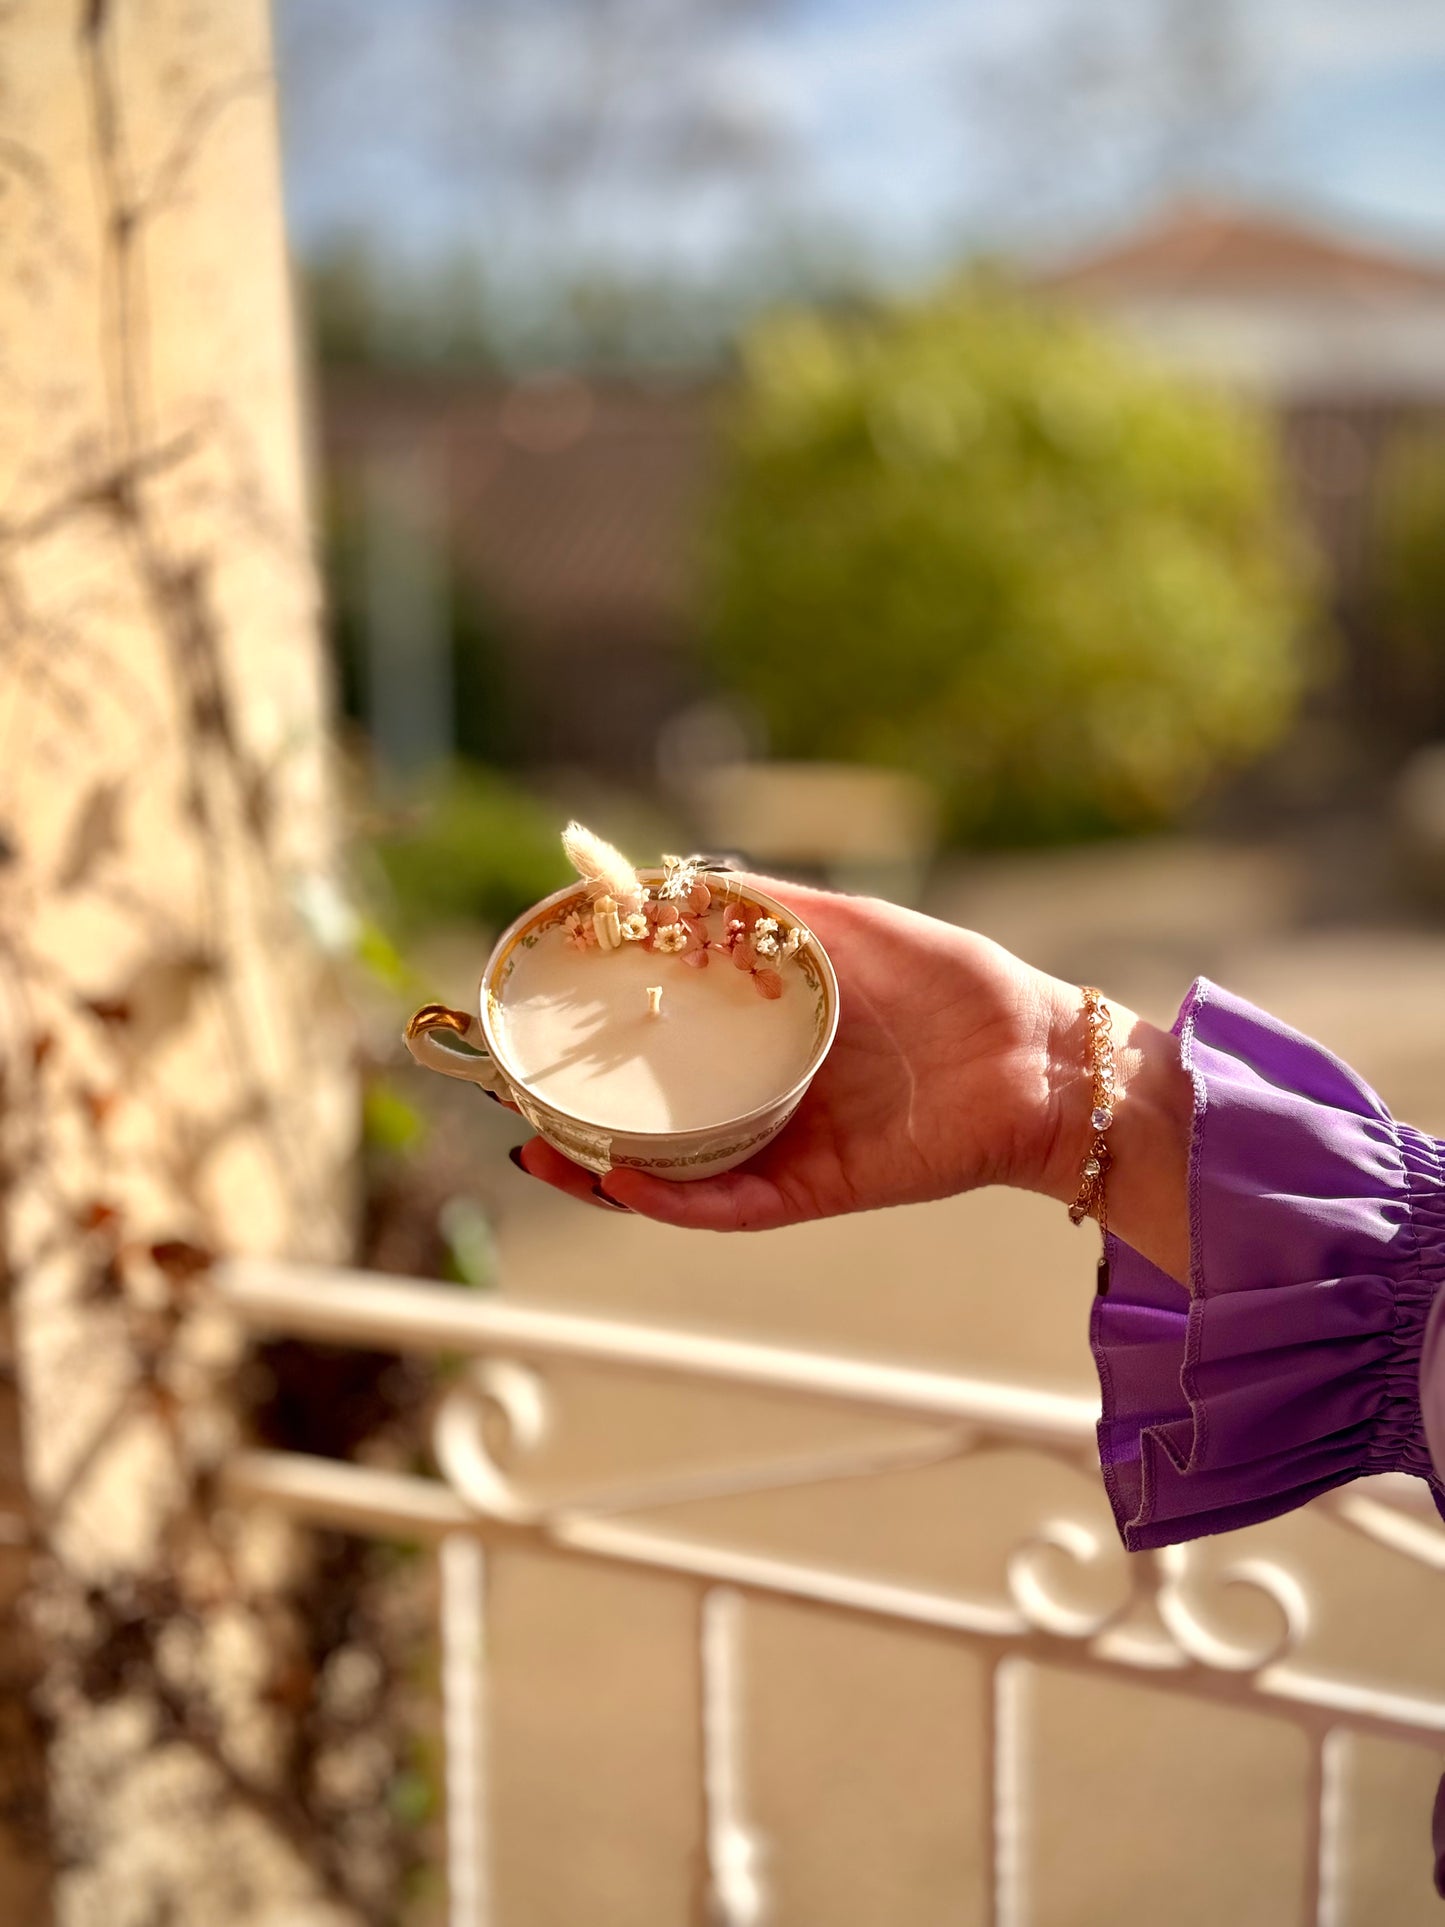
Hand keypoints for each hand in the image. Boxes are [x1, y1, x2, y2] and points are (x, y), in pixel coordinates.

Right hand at [513, 879, 1068, 1206]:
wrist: (1044, 1057)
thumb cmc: (956, 985)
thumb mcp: (850, 924)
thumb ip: (766, 907)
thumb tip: (669, 880)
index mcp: (764, 1037)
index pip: (661, 1045)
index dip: (592, 1039)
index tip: (532, 1019)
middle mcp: (762, 1098)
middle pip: (649, 1118)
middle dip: (575, 1116)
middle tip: (511, 1099)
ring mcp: (784, 1149)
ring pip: (675, 1174)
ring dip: (604, 1170)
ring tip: (544, 1151)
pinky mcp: (815, 1190)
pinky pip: (730, 1206)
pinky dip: (674, 1200)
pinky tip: (625, 1178)